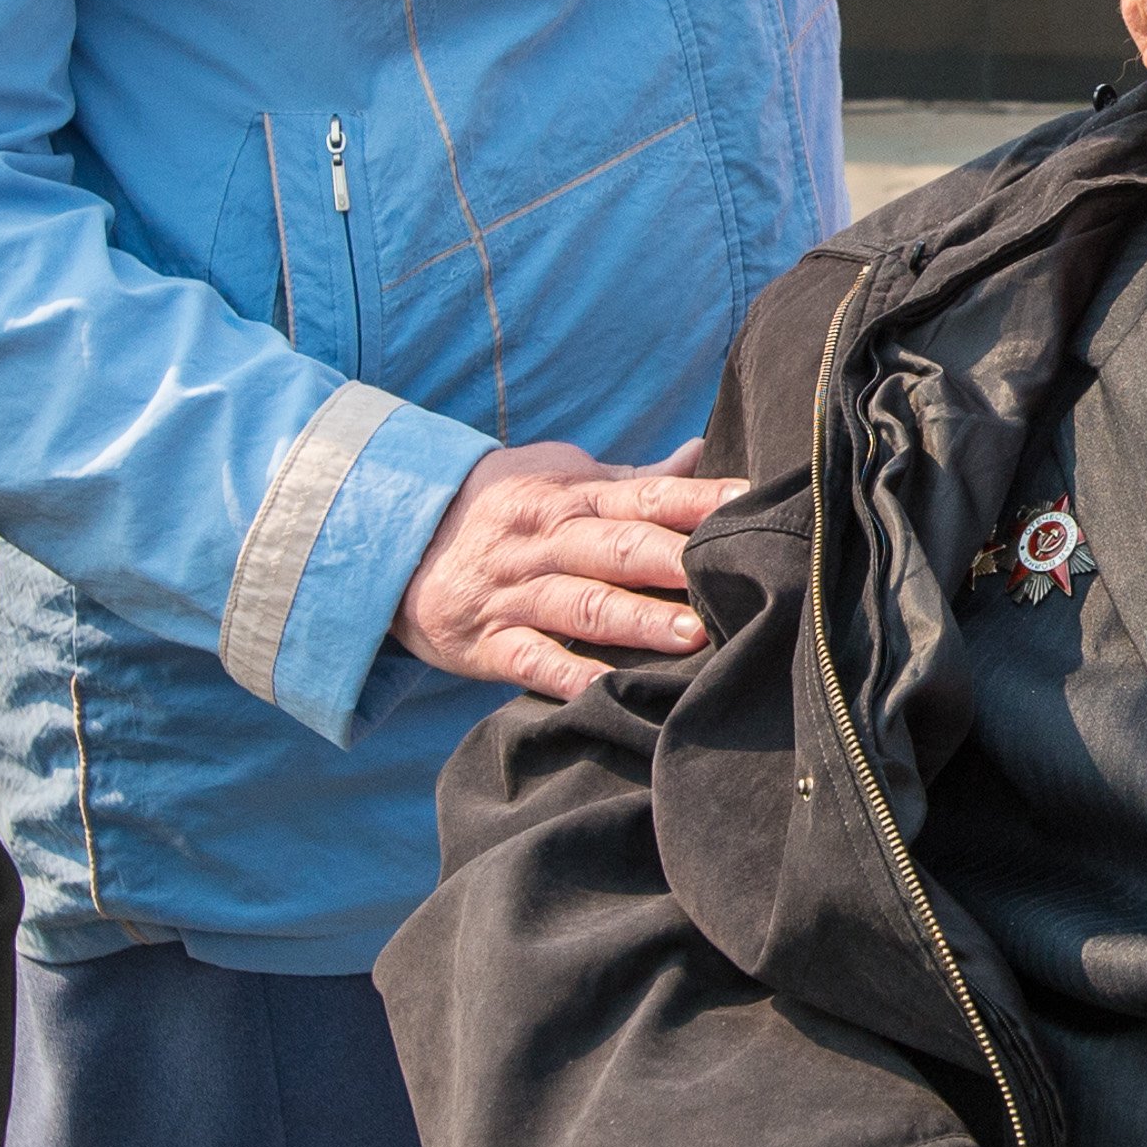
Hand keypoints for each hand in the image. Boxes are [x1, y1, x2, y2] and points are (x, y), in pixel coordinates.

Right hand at [391, 441, 731, 700]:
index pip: (644, 495)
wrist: (396, 542)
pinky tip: (603, 691)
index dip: (697, 499)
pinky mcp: (487, 642)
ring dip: (636, 620)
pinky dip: (565, 675)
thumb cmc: (499, 509)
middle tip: (728, 575)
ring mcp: (515, 593)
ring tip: (691, 635)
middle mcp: (546, 542)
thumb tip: (699, 455)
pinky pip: (529, 660)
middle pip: (617, 547)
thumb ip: (630, 479)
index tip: (749, 502)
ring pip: (582, 605)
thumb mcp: (556, 477)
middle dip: (673, 562)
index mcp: (571, 497)